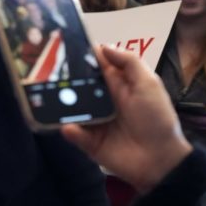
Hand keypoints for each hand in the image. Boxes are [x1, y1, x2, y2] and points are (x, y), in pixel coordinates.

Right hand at [60, 46, 191, 192]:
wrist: (160, 159)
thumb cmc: (156, 118)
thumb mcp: (149, 84)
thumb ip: (129, 63)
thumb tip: (103, 46)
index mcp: (118, 85)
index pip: (96, 66)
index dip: (82, 56)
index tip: (62, 46)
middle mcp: (103, 100)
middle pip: (79, 85)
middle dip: (64, 78)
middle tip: (45, 71)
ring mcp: (94, 121)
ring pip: (72, 108)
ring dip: (61, 103)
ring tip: (47, 96)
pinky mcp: (89, 141)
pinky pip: (75, 133)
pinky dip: (71, 130)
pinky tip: (69, 127)